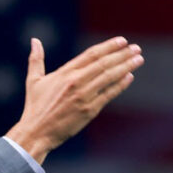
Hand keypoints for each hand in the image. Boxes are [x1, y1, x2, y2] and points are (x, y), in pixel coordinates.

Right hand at [6, 36, 143, 163]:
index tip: (122, 41)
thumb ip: (36, 59)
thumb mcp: (34, 80)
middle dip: (122, 54)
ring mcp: (84, 96)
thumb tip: (35, 40)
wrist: (37, 132)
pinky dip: (120, 85)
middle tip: (136, 48)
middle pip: (104, 63)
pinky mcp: (89, 110)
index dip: (109, 46)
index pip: (91, 54)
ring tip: (138, 59)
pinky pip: (108, 94)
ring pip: (109, 77)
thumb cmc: (35, 107)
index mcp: (65, 72)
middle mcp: (76, 82)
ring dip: (126, 66)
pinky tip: (130, 77)